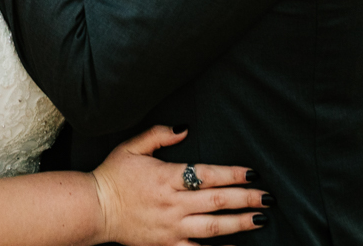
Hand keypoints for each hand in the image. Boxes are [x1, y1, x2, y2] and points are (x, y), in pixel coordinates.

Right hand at [91, 126, 267, 245]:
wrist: (94, 209)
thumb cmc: (112, 176)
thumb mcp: (131, 147)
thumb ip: (158, 135)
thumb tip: (184, 128)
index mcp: (166, 177)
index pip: (207, 174)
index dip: (233, 174)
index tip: (252, 172)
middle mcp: (173, 204)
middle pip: (217, 201)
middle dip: (246, 199)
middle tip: (268, 198)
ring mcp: (171, 227)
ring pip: (212, 227)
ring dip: (239, 223)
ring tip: (259, 220)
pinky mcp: (166, 244)